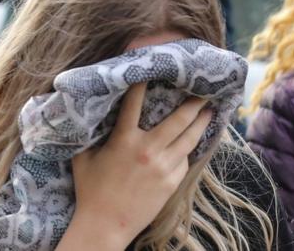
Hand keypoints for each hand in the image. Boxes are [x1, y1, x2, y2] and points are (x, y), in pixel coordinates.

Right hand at [56, 83, 211, 250]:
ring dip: (201, 123)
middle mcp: (147, 150)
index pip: (134, 103)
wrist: (106, 224)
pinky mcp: (172, 183)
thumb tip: (91, 115)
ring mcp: (163, 167)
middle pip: (177, 120)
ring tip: (209, 111)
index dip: (143, 82)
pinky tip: (193, 142)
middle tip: (202, 91)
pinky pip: (184, 160)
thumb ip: (90, 134)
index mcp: (124, 140)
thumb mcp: (83, 158)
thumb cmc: (90, 190)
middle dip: (192, 103)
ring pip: (188, 139)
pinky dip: (188, 149)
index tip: (153, 68)